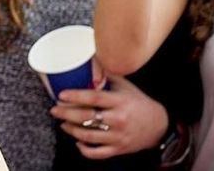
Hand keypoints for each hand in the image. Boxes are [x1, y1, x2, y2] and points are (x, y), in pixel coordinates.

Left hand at [51, 75, 167, 159]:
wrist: (159, 125)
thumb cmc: (138, 102)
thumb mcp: (125, 86)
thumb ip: (106, 75)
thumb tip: (87, 60)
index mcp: (120, 101)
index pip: (94, 98)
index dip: (76, 96)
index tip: (61, 94)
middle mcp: (119, 119)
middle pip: (87, 118)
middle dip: (66, 114)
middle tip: (54, 109)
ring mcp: (118, 136)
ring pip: (89, 136)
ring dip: (71, 130)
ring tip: (62, 123)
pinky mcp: (118, 149)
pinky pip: (97, 153)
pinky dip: (84, 149)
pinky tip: (77, 140)